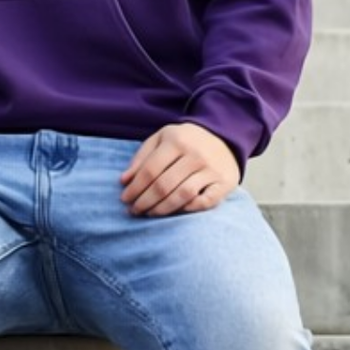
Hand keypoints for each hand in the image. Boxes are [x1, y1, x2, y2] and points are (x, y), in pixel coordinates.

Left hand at [121, 122, 238, 217]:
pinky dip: (191, 209)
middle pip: (164, 185)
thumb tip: (124, 180)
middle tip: (133, 210)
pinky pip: (207, 202)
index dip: (135, 187)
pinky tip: (177, 210)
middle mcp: (196, 155)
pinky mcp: (226, 183)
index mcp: (176, 141)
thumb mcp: (161, 139)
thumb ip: (142, 157)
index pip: (150, 170)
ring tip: (149, 213)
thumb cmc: (185, 141)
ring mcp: (212, 170)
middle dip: (144, 201)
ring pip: (183, 195)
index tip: (124, 199)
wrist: (224, 137)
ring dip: (162, 209)